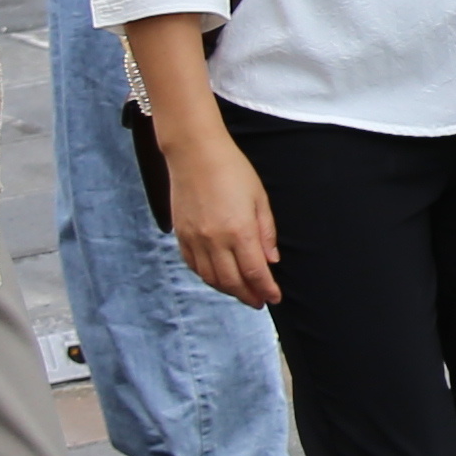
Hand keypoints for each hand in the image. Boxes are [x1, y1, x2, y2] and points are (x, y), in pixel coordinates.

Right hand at [166, 130, 283, 309]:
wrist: (195, 153)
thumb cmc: (232, 170)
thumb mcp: (259, 198)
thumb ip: (266, 232)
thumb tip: (271, 260)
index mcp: (239, 230)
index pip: (255, 273)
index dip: (266, 290)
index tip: (274, 298)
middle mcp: (215, 240)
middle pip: (233, 281)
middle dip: (248, 296)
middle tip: (259, 302)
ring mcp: (195, 239)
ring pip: (211, 278)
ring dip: (228, 290)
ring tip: (241, 293)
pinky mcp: (181, 235)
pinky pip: (194, 266)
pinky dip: (207, 277)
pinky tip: (218, 278)